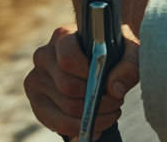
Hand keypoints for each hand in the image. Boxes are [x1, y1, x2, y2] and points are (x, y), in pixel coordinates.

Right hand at [24, 22, 140, 139]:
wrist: (103, 57)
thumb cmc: (115, 50)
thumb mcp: (130, 50)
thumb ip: (129, 66)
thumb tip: (115, 90)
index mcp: (63, 36)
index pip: (68, 59)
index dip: (89, 75)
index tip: (107, 82)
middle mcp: (44, 56)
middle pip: (68, 87)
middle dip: (98, 100)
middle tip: (117, 102)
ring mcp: (36, 80)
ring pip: (65, 108)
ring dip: (93, 117)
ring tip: (111, 113)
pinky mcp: (37, 102)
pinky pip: (56, 123)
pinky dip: (78, 129)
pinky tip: (95, 128)